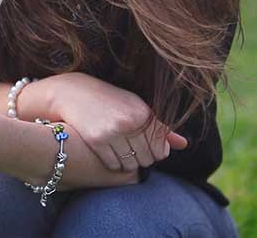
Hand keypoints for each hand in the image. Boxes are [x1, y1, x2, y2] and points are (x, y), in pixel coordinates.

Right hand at [33, 72, 187, 172]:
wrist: (73, 92)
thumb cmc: (109, 99)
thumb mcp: (135, 106)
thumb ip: (159, 126)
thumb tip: (183, 145)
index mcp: (144, 112)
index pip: (161, 149)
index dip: (154, 152)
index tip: (144, 146)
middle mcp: (130, 122)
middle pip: (147, 159)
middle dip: (141, 159)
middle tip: (129, 149)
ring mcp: (113, 132)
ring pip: (131, 164)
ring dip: (127, 163)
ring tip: (120, 152)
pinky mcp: (96, 140)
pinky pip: (113, 164)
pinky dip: (113, 163)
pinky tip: (108, 153)